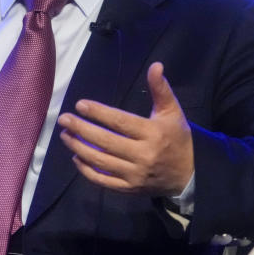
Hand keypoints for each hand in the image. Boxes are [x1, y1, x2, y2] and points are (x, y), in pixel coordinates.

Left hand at [58, 62, 193, 195]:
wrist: (190, 174)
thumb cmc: (177, 138)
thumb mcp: (172, 112)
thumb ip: (161, 89)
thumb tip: (156, 65)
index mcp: (153, 133)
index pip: (120, 122)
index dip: (99, 113)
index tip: (80, 105)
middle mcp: (143, 155)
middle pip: (105, 141)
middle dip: (81, 129)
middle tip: (63, 119)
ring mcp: (135, 174)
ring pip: (101, 162)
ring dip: (79, 148)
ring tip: (64, 135)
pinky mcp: (130, 188)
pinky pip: (104, 181)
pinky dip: (87, 171)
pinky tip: (76, 157)